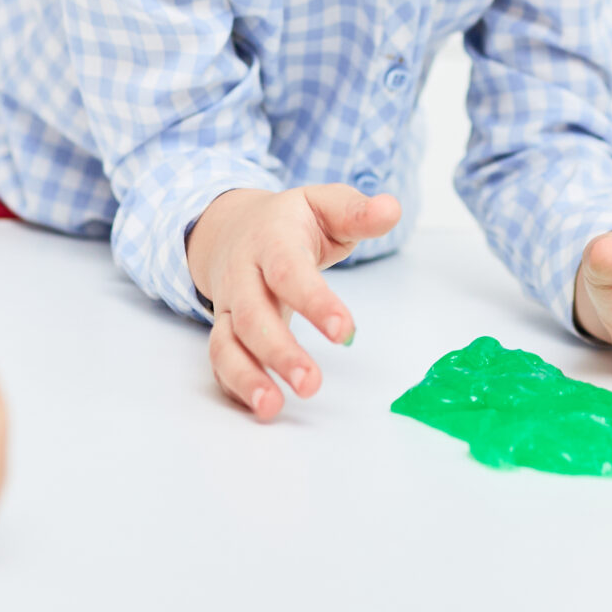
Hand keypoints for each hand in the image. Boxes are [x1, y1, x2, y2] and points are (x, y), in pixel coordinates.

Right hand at [186, 183, 401, 420]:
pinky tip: (262, 406)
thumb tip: (391, 210)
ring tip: (273, 408)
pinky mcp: (224, 330)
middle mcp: (243, 276)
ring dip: (247, 377)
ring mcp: (229, 306)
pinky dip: (236, 386)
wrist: (231, 226)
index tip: (345, 332)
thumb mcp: (324, 204)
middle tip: (311, 383)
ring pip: (227, 344)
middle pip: (252, 316)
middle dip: (278, 352)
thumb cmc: (290, 221)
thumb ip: (356, 212)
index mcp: (271, 240)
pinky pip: (220, 362)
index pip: (288, 271)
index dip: (314, 302)